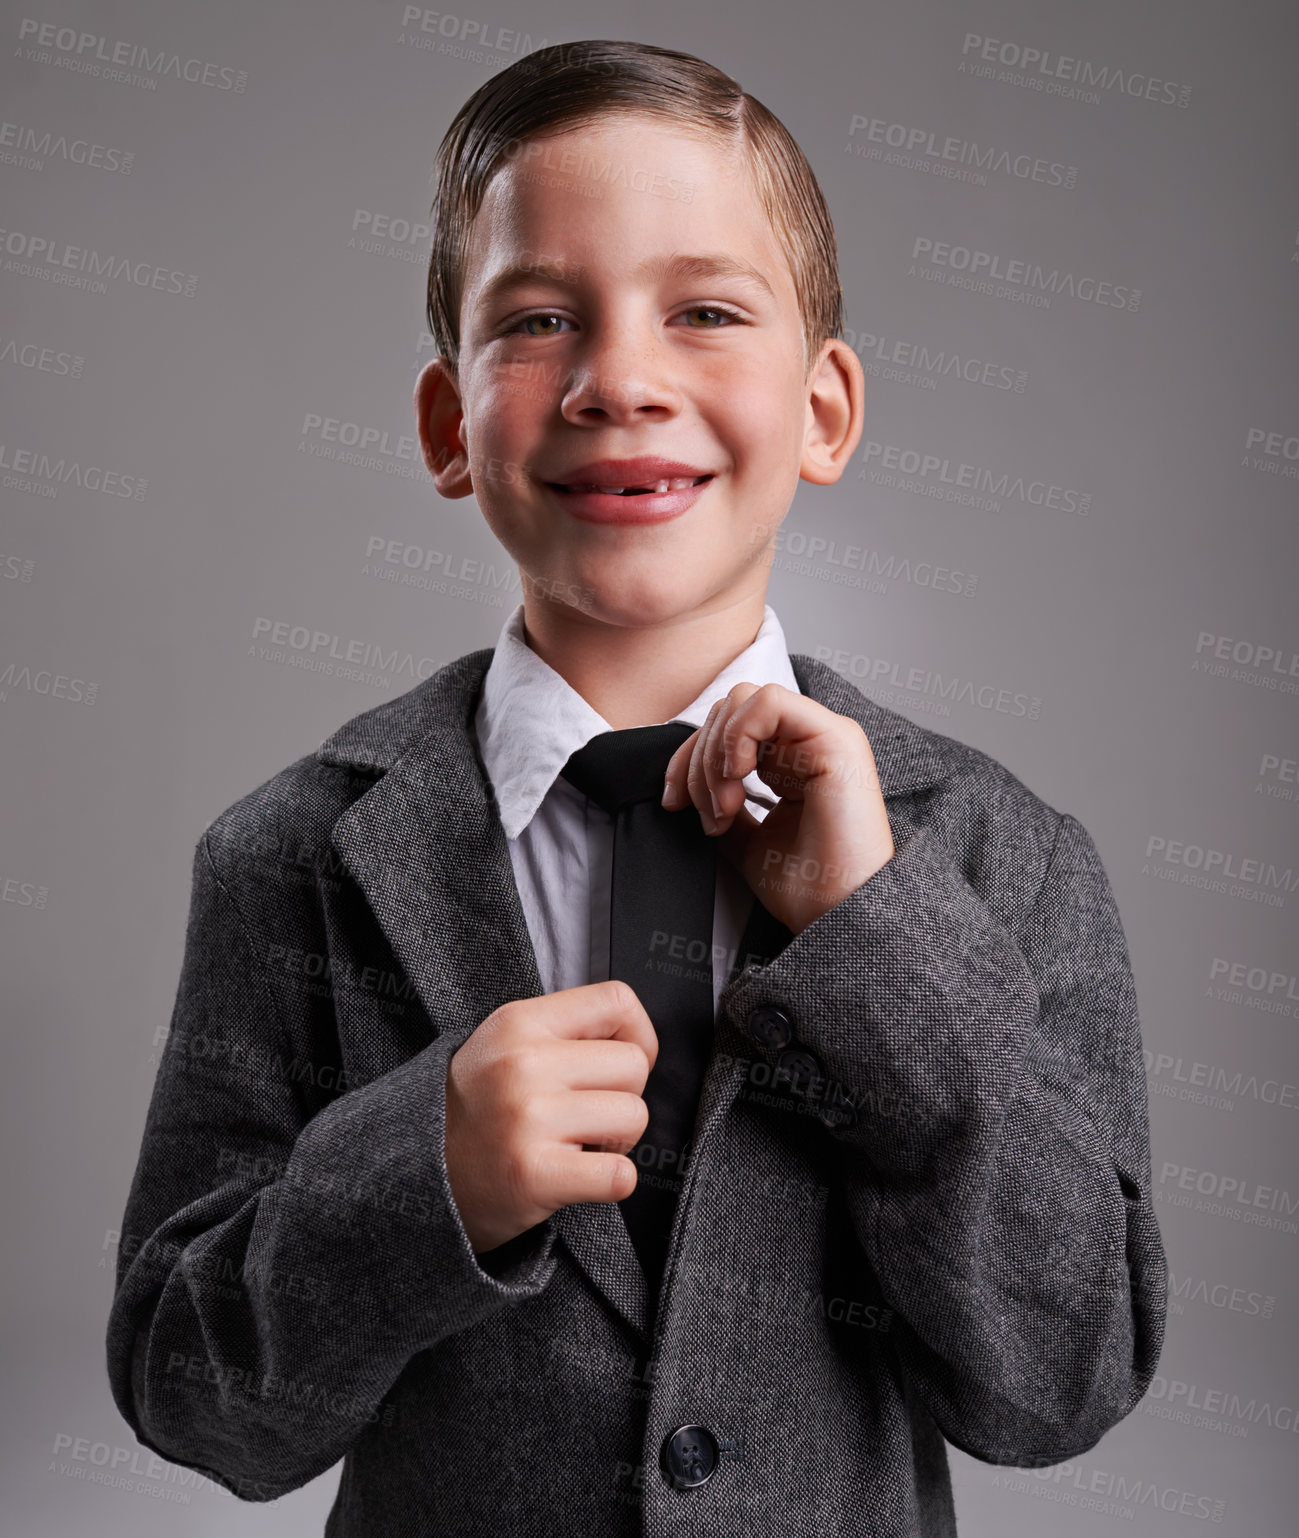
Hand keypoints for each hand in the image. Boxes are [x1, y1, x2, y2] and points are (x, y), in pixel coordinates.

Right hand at [444, 980, 656, 1253]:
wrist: (416, 1175)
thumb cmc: (476, 1109)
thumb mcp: (505, 1044)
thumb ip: (563, 1031)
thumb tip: (637, 1037)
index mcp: (519, 1022)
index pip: (618, 1000)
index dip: (638, 1035)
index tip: (619, 1064)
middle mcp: (523, 1063)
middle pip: (635, 1064)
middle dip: (623, 1094)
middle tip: (586, 1116)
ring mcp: (527, 1118)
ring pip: (635, 1116)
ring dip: (617, 1141)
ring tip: (577, 1145)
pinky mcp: (534, 1175)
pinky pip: (621, 1175)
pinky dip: (613, 1182)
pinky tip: (579, 1178)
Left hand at [661, 682, 894, 935]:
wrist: (835, 916)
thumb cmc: (806, 887)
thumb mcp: (744, 839)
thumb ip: (723, 803)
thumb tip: (687, 786)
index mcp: (792, 761)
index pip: (725, 727)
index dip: (687, 759)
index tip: (674, 802)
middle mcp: (809, 742)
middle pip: (728, 709)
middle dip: (698, 760)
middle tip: (708, 814)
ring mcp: (824, 735)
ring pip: (743, 700)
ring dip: (716, 753)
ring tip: (725, 806)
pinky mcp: (836, 738)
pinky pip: (769, 703)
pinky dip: (738, 735)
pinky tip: (739, 776)